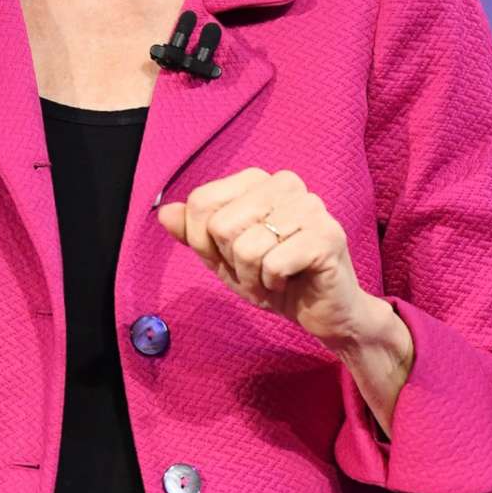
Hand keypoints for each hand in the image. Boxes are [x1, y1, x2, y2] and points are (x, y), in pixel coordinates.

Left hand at [154, 167, 377, 348]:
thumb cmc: (275, 280)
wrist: (324, 312)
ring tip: (275, 279)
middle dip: (232, 262)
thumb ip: (195, 235)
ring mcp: (311, 207)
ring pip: (246, 246)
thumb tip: (164, 212)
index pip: (202, 202)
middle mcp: (286, 183)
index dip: (206, 242)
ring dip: (253, 277)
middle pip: (221, 225)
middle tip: (259, 270)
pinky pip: (273, 263)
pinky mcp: (327, 236)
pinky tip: (290, 282)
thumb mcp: (224, 259)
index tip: (234, 257)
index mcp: (259, 180)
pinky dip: (274, 284)